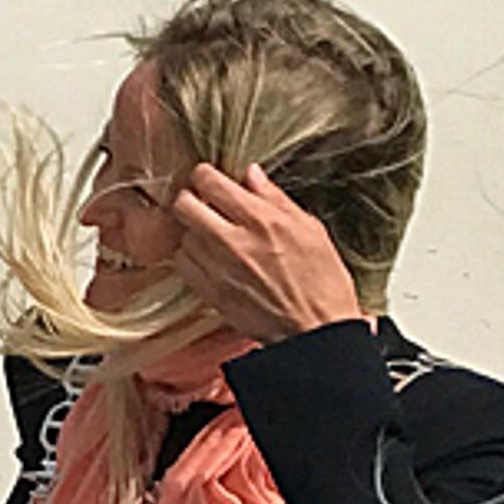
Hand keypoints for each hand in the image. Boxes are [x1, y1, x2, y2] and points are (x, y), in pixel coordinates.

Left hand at [170, 161, 363, 347]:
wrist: (314, 329)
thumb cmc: (321, 280)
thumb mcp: (310, 229)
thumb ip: (275, 199)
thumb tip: (251, 174)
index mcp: (263, 221)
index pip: (212, 184)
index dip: (204, 176)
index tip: (208, 178)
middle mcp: (234, 242)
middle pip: (184, 206)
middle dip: (190, 199)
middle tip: (202, 203)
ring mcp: (217, 268)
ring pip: (182, 235)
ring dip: (192, 231)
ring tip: (212, 235)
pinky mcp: (209, 292)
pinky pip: (182, 264)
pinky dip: (190, 257)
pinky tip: (209, 258)